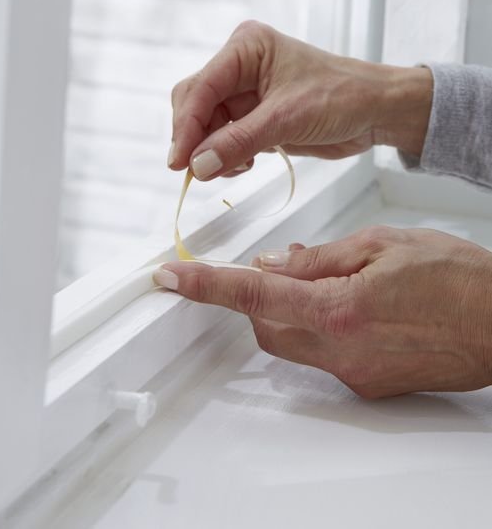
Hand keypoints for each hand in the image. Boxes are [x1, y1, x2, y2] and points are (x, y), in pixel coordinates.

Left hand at [153, 228, 491, 397]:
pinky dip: (319, 326)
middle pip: (266, 325)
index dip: (207, 286)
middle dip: (257, 296)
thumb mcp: (382, 243)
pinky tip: (349, 304)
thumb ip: (319, 258)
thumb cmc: (454, 277)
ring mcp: (354, 373)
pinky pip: (323, 354)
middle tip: (276, 265)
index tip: (172, 278)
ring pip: (292, 341)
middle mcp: (341, 350)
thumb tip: (272, 264)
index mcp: (340, 308)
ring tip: (326, 279)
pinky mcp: (368, 384)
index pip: (254, 296)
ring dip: (289, 310)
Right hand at [168, 20, 432, 179]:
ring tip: (235, 168)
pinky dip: (225, 156)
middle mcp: (239, 66)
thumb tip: (197, 166)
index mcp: (245, 48)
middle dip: (196, 139)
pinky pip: (223, 139)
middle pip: (195, 105)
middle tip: (198, 172)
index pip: (199, 88)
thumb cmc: (342, 97)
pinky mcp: (253, 116)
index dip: (185, 126)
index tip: (178, 162)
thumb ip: (238, 142)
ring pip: (206, 126)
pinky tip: (243, 165)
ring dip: (211, 152)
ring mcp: (245, 93)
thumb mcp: (287, 119)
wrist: (377, 111)